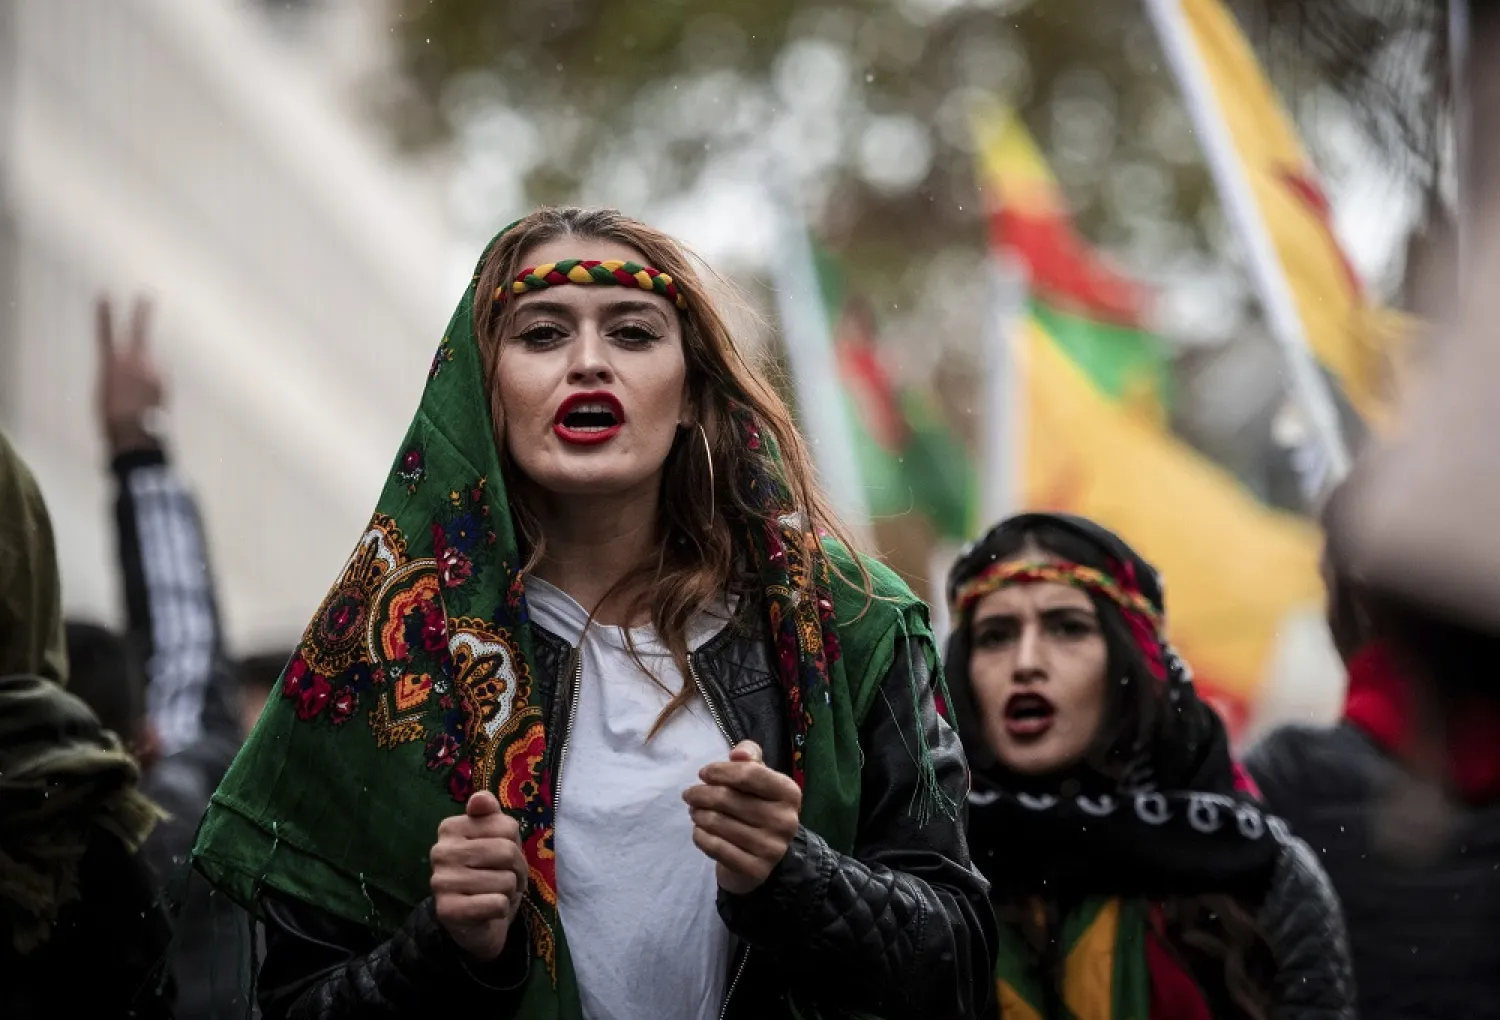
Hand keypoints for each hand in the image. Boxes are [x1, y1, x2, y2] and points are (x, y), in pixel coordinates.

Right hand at [95, 295, 162, 452]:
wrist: (133, 432)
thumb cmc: (111, 414)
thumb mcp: (105, 388)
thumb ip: (118, 371)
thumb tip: (133, 366)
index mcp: (112, 363)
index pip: (106, 332)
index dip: (106, 314)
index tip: (105, 294)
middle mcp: (134, 362)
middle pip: (140, 331)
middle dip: (143, 313)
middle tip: (148, 295)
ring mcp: (152, 370)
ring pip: (149, 363)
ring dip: (145, 375)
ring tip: (137, 394)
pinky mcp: (165, 380)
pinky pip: (157, 376)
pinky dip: (153, 384)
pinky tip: (147, 398)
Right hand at [430, 791, 528, 961]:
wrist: (475, 922)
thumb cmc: (490, 873)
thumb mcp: (497, 838)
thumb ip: (490, 814)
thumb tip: (480, 798)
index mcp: (451, 827)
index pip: (507, 827)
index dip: (516, 845)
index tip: (504, 858)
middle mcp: (440, 851)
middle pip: (507, 852)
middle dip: (517, 870)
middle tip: (506, 880)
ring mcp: (440, 881)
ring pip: (504, 880)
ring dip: (509, 892)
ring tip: (494, 895)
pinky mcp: (447, 910)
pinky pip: (496, 903)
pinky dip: (501, 909)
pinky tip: (488, 911)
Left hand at [683, 741, 801, 895]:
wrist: (761, 855)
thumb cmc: (756, 806)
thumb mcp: (758, 776)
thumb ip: (749, 756)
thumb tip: (738, 754)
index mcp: (789, 792)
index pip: (749, 773)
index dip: (721, 771)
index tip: (703, 773)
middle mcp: (786, 820)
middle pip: (728, 798)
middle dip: (701, 794)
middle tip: (689, 795)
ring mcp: (772, 848)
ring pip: (717, 823)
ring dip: (698, 814)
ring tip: (695, 811)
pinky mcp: (756, 869)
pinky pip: (715, 847)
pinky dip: (700, 836)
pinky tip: (699, 830)